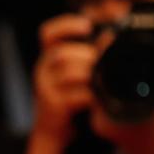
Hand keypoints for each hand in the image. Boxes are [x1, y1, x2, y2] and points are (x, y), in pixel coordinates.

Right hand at [32, 13, 96, 146]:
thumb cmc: (69, 95)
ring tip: (99, 81)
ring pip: (69, 72)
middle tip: (99, 63)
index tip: (87, 26)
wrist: (53, 128)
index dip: (66, 25)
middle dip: (86, 55)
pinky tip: (95, 98)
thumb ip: (90, 53)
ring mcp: (45, 88)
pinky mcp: (53, 105)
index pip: (48, 33)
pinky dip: (90, 95)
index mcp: (49, 56)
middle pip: (61, 53)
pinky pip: (76, 95)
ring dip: (90, 75)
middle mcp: (43, 69)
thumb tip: (110, 37)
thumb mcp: (75, 71)